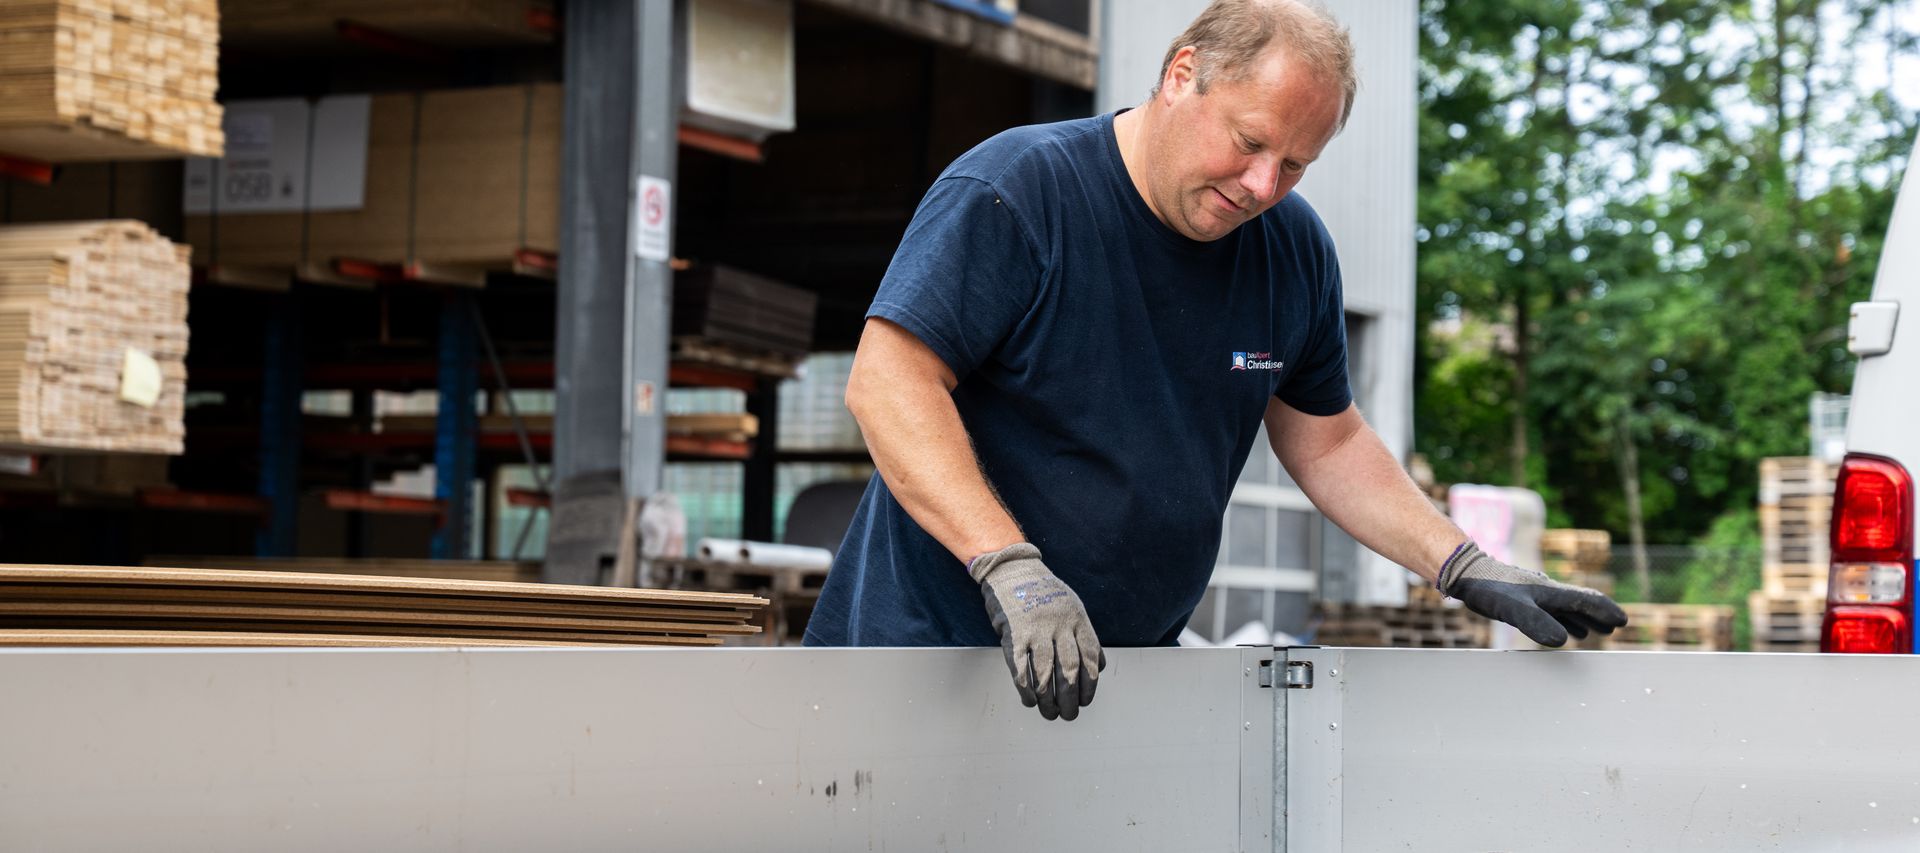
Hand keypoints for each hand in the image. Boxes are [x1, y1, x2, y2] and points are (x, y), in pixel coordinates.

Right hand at [969, 543, 1104, 720]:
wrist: (1013, 570)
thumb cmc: (1044, 592)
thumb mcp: (1073, 607)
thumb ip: (1085, 635)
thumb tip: (1096, 667)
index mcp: (1077, 619)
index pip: (1089, 659)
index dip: (1089, 685)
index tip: (1086, 700)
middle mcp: (1059, 626)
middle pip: (1070, 671)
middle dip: (1071, 699)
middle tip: (1069, 714)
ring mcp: (1035, 630)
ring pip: (1046, 674)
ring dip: (1049, 700)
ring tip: (1050, 713)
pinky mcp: (1013, 635)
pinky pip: (1021, 669)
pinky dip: (1026, 689)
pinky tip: (1030, 701)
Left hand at [1438, 541, 1628, 646]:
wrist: (1465, 574)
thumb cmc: (1489, 589)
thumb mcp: (1514, 608)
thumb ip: (1537, 623)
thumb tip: (1562, 641)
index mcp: (1551, 592)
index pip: (1587, 600)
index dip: (1605, 611)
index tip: (1622, 621)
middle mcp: (1547, 592)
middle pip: (1580, 603)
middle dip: (1598, 615)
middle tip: (1614, 627)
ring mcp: (1535, 595)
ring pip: (1565, 608)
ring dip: (1582, 619)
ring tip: (1594, 631)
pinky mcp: (1522, 599)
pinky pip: (1550, 611)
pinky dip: (1562, 620)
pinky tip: (1561, 628)